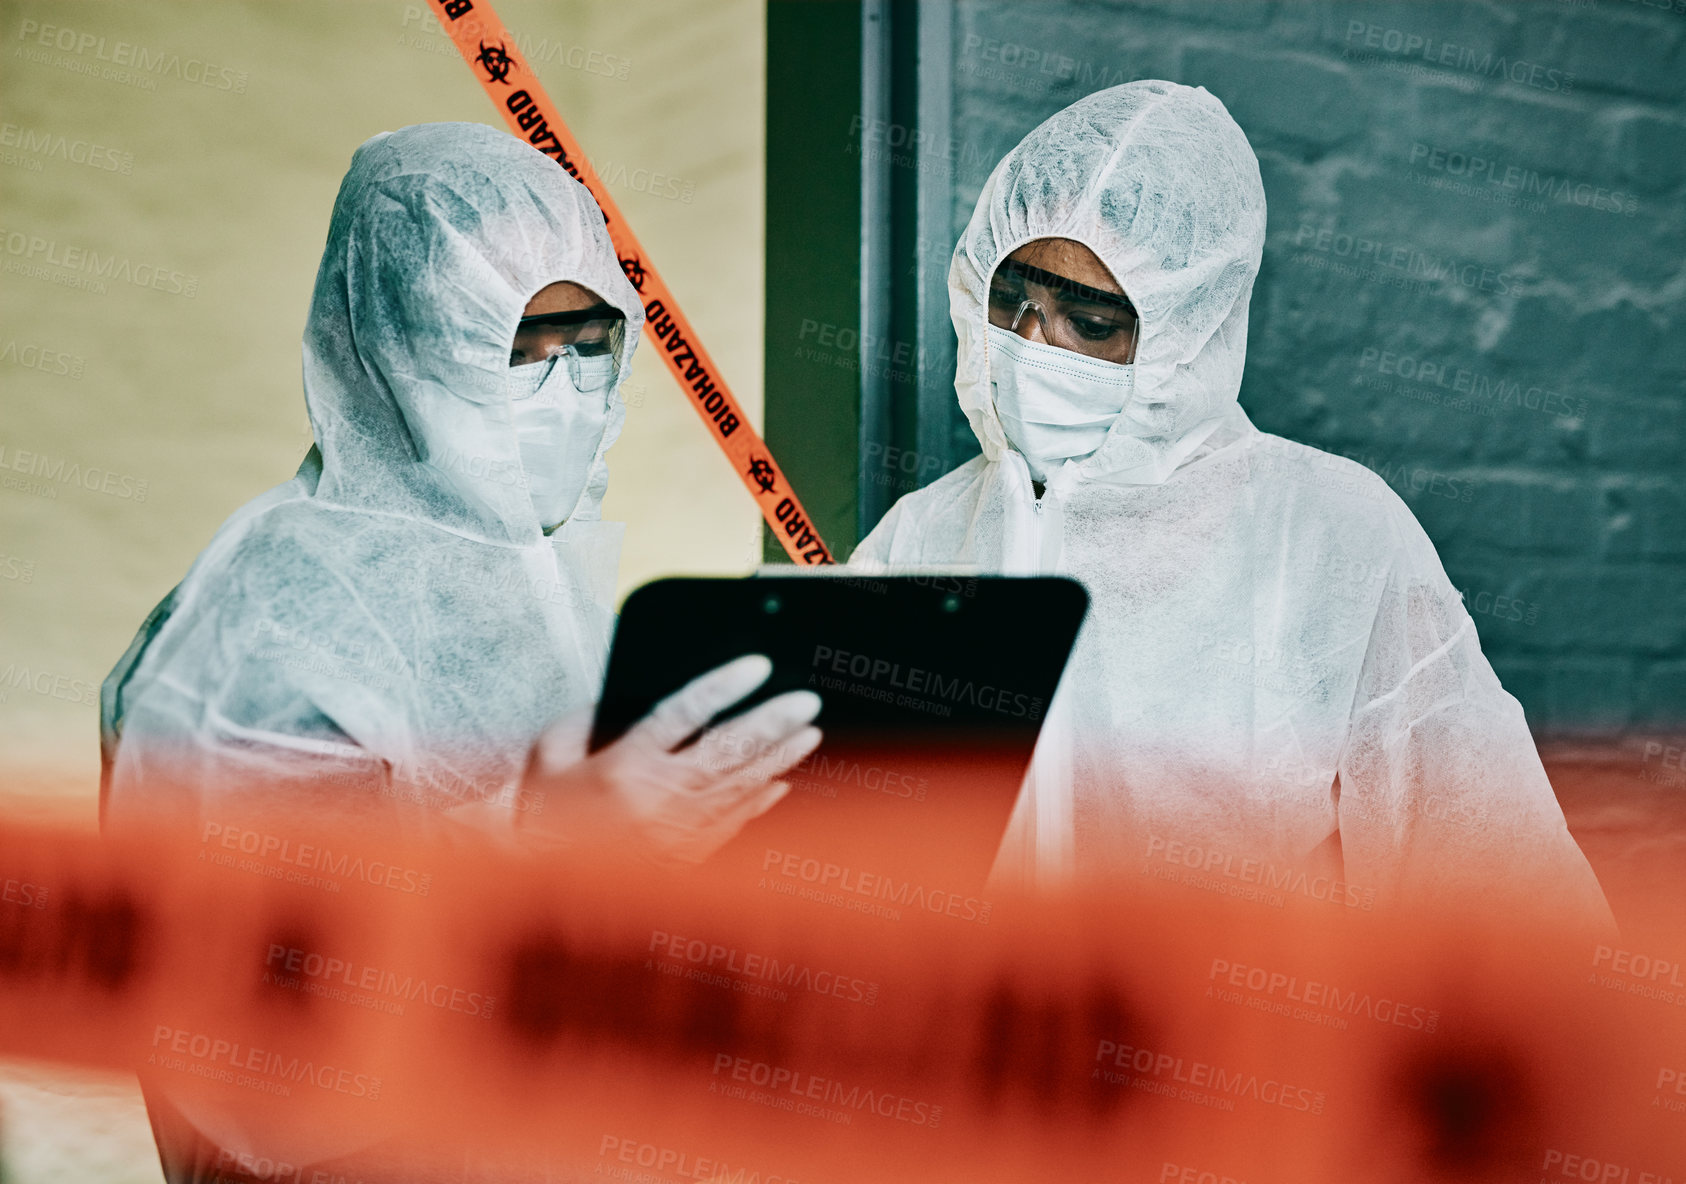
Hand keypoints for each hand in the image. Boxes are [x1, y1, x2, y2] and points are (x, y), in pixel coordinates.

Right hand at [520, 655, 821, 864]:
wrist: (537, 882)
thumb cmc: (542, 814)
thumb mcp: (549, 754)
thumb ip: (586, 717)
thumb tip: (626, 694)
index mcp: (623, 765)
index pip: (683, 713)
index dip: (723, 686)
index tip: (758, 666)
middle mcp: (657, 798)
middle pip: (728, 752)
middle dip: (772, 723)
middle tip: (807, 702)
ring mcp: (677, 831)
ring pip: (740, 788)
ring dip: (779, 759)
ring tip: (811, 734)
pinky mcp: (684, 856)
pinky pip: (733, 824)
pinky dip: (760, 802)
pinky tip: (783, 783)